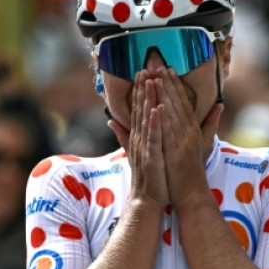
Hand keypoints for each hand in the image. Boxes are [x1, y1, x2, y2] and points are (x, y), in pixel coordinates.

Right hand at [108, 69, 168, 206]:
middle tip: (144, 68)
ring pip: (146, 119)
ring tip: (150, 82)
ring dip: (148, 100)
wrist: (147, 199)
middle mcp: (139, 138)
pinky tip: (157, 109)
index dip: (140, 91)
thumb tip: (111, 122)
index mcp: (138, 136)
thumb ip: (124, 135)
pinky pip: (153, 137)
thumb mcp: (135, 152)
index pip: (138, 109)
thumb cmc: (147, 177)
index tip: (142, 73)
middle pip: (140, 109)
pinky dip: (154, 123)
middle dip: (142, 89)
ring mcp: (145, 146)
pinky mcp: (151, 156)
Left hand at [154, 68, 222, 207]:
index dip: (175, 85)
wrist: (192, 193)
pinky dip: (163, 119)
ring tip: (154, 78)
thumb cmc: (194, 170)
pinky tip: (156, 106)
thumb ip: (210, 124)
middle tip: (158, 66)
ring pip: (172, 114)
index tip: (167, 70)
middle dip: (167, 84)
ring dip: (163, 95)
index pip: (184, 102)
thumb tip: (220, 106)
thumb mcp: (204, 143)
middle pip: (177, 103)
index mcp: (194, 129)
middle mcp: (190, 132)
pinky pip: (168, 132)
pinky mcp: (176, 152)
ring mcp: (183, 141)